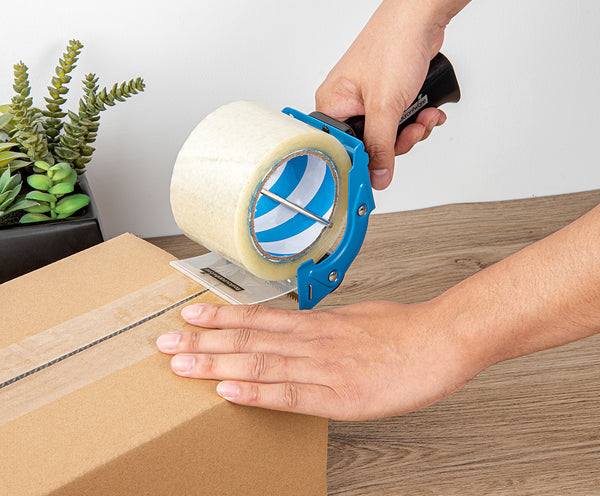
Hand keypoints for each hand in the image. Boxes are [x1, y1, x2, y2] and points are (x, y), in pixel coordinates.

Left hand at [156, 299, 480, 420]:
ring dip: (217, 365)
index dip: (221, 316)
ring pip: (260, 364)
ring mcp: (323, 368)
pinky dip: (255, 393)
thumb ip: (325, 326)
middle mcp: (312, 341)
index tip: (189, 313)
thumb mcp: (356, 317)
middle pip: (249, 338)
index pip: (259, 316)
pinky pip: (290, 395)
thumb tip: (303, 328)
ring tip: (181, 364)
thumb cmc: (401, 330)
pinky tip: (227, 393)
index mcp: (317, 323)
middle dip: (203, 340)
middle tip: (164, 341)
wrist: (440, 341)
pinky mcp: (339, 398)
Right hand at [316, 0, 447, 189]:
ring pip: (388, 133)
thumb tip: (377, 177)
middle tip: (413, 132)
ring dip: (413, 129)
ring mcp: (368, 97)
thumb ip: (381, 146)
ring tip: (426, 116)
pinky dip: (417, 118)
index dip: (363, 161)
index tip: (382, 171)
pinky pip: (400, 119)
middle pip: (368, 143)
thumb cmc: (393, 44)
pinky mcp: (387, 92)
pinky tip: (429, 110)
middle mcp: (346, 101)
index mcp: (332, 104)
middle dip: (398, 141)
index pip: (341, 147)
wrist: (422, 13)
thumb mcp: (385, 106)